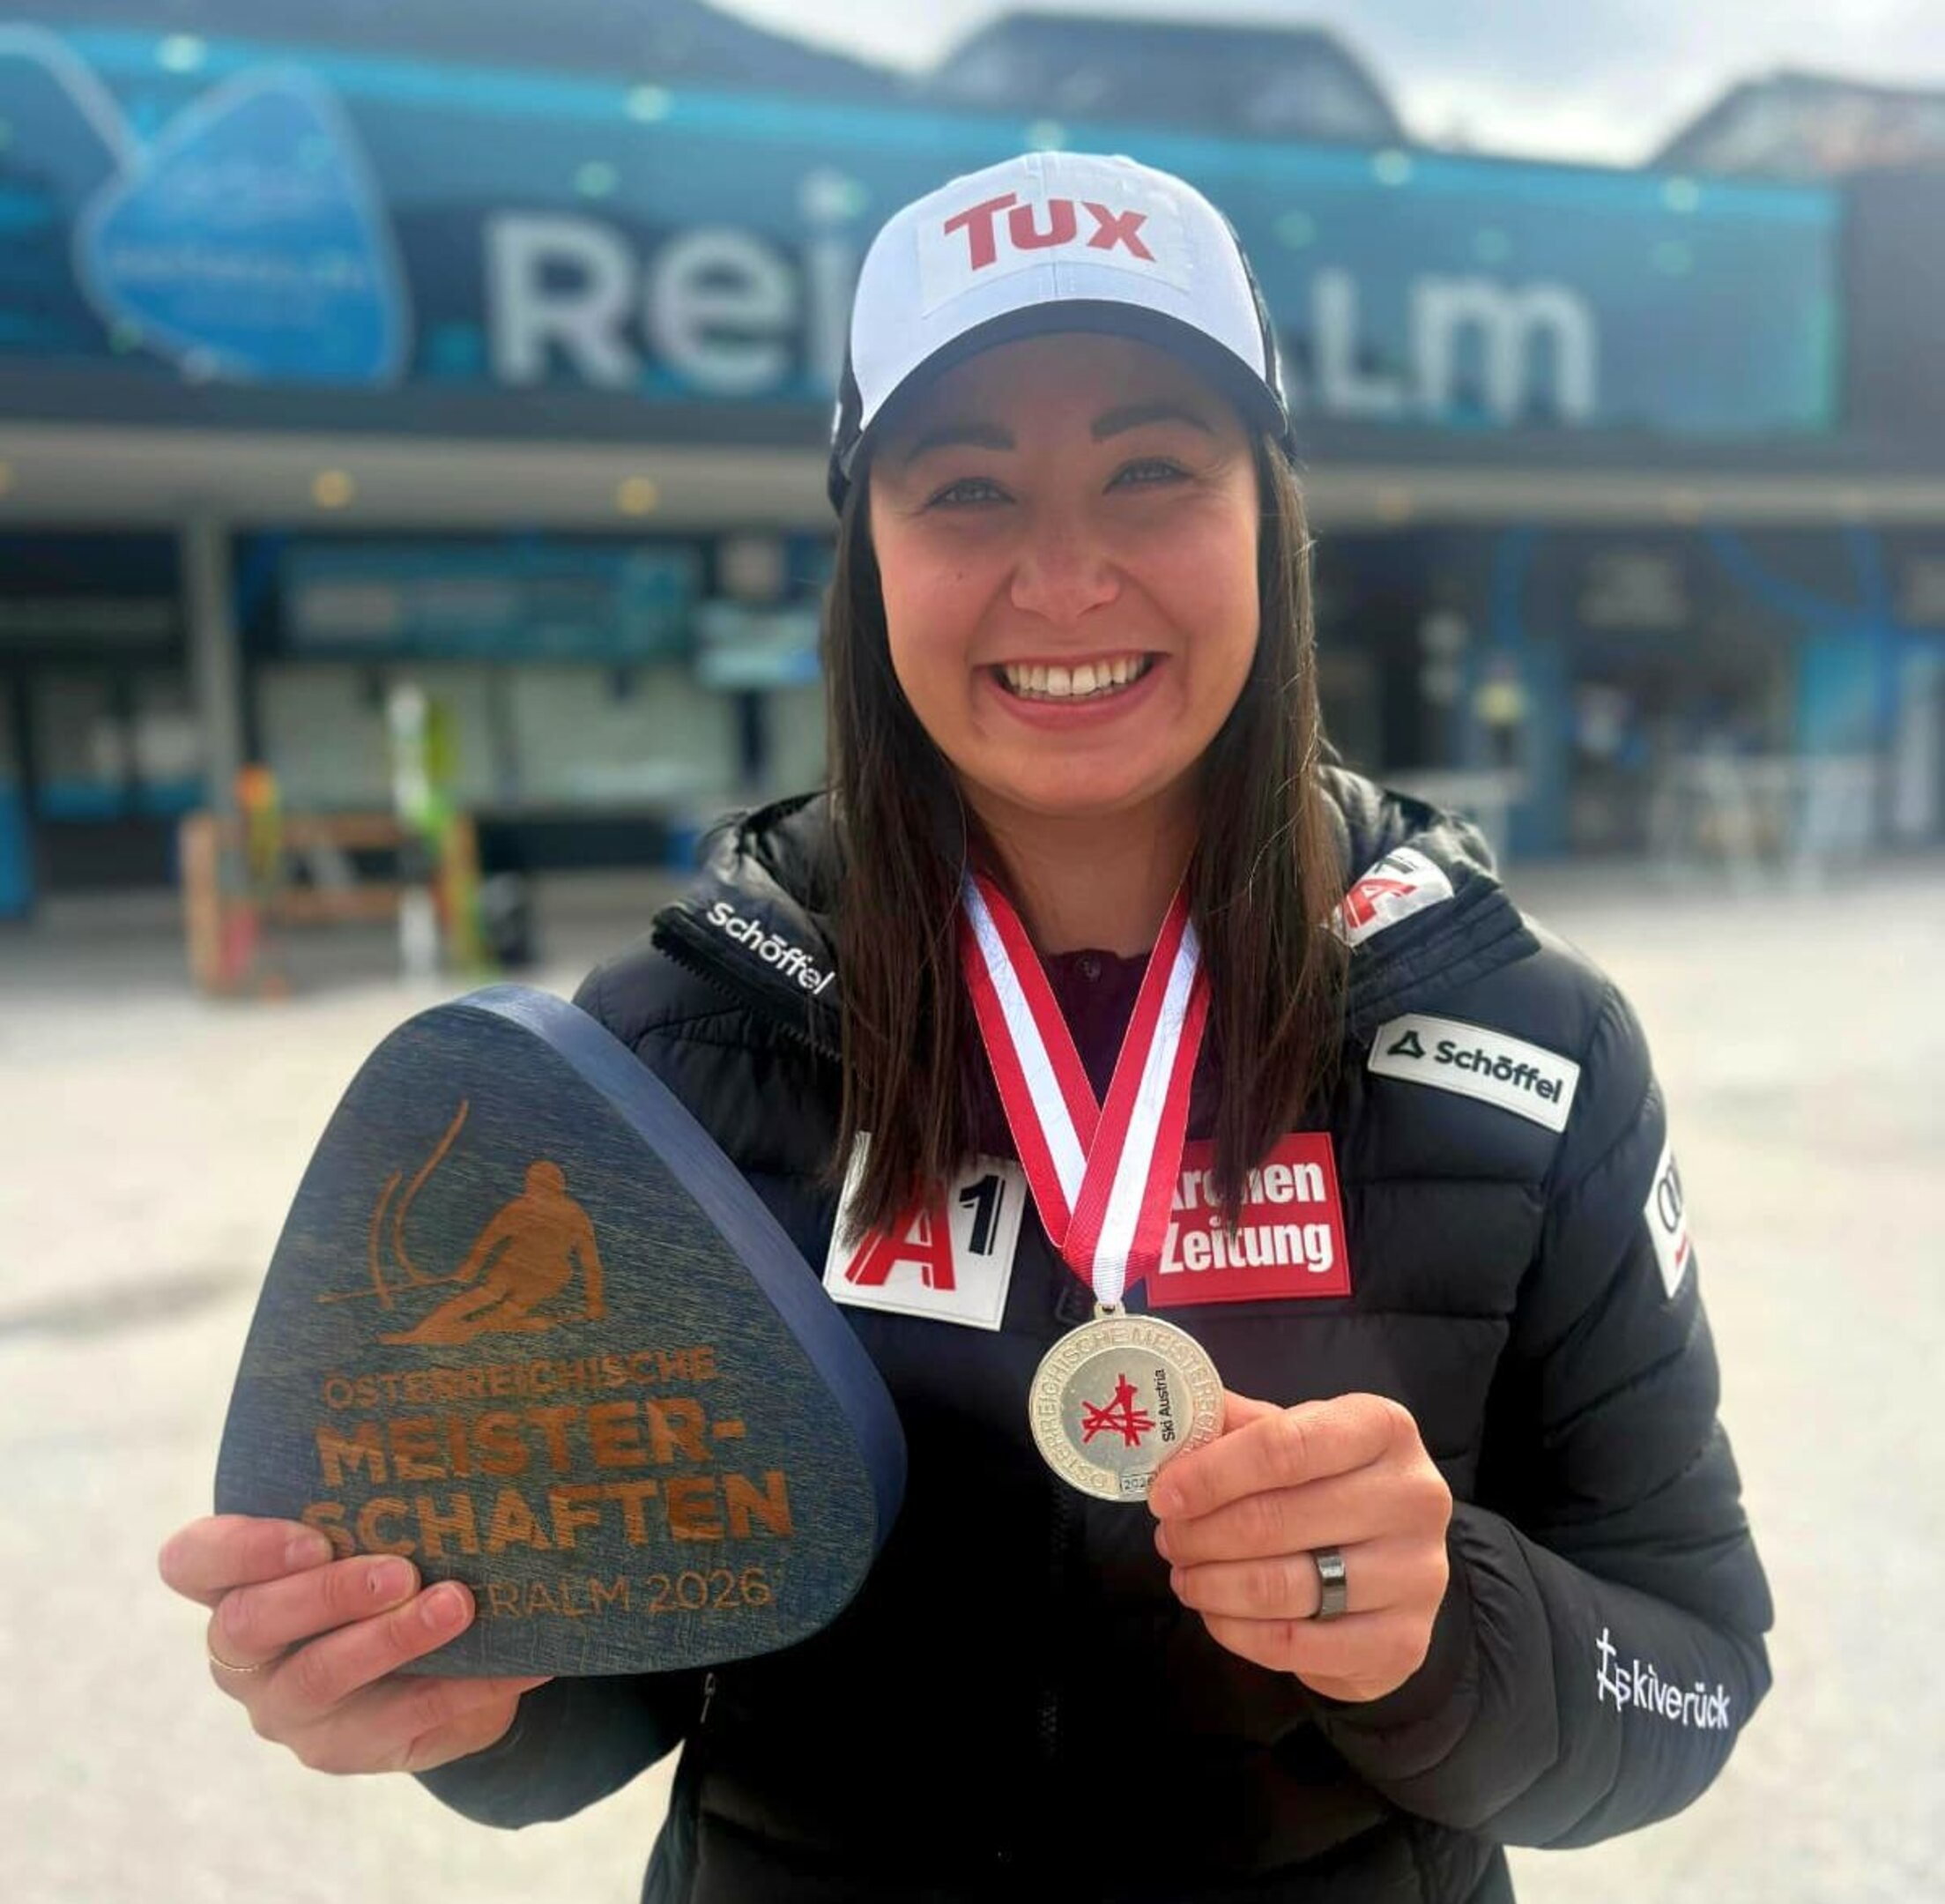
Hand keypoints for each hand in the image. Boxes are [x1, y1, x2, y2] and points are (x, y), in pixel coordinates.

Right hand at [159, 1514, 550, 1773]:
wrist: (435, 1664)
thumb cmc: (392, 1569)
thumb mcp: (376, 1533)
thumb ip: (381, 1501)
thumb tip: (451, 1443)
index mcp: (237, 1583)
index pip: (193, 1562)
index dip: (239, 1550)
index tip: (312, 1537)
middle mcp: (246, 1654)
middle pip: (250, 1624)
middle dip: (327, 1594)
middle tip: (401, 1571)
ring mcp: (288, 1709)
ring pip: (318, 1677)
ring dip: (392, 1639)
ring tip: (457, 1605)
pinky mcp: (343, 1750)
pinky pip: (400, 1722)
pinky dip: (466, 1686)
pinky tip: (518, 1663)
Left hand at [1149, 1392, 1452, 1702]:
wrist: (1394, 1571)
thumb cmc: (1331, 1488)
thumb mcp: (1295, 1437)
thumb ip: (1238, 1425)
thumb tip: (1173, 1424)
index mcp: (1383, 1428)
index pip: (1286, 1445)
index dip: (1213, 1473)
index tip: (1164, 1495)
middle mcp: (1413, 1497)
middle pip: (1276, 1519)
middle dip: (1202, 1533)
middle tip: (1168, 1538)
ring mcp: (1416, 1574)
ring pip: (1282, 1587)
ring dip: (1212, 1583)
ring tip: (1184, 1574)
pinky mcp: (1402, 1642)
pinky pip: (1295, 1644)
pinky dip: (1237, 1631)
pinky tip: (1215, 1613)